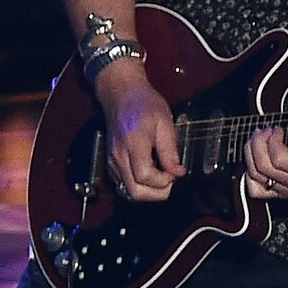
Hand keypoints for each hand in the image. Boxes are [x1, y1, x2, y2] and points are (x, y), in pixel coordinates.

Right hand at [95, 61, 185, 201]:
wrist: (121, 93)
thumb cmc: (144, 104)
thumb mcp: (164, 122)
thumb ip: (170, 150)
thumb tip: (177, 172)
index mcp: (134, 144)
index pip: (145, 177)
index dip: (164, 181)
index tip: (176, 173)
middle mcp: (118, 156)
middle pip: (134, 191)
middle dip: (156, 194)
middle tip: (171, 182)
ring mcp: (112, 160)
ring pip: (127, 191)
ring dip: (147, 191)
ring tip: (162, 177)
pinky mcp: (110, 161)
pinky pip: (123, 183)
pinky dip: (138, 185)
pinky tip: (151, 174)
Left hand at [243, 82, 287, 199]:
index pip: (279, 158)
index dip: (271, 140)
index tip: (277, 127)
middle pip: (264, 168)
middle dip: (257, 144)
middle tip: (262, 130)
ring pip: (257, 180)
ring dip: (251, 157)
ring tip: (257, 141)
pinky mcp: (287, 196)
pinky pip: (258, 192)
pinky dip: (251, 177)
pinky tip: (256, 160)